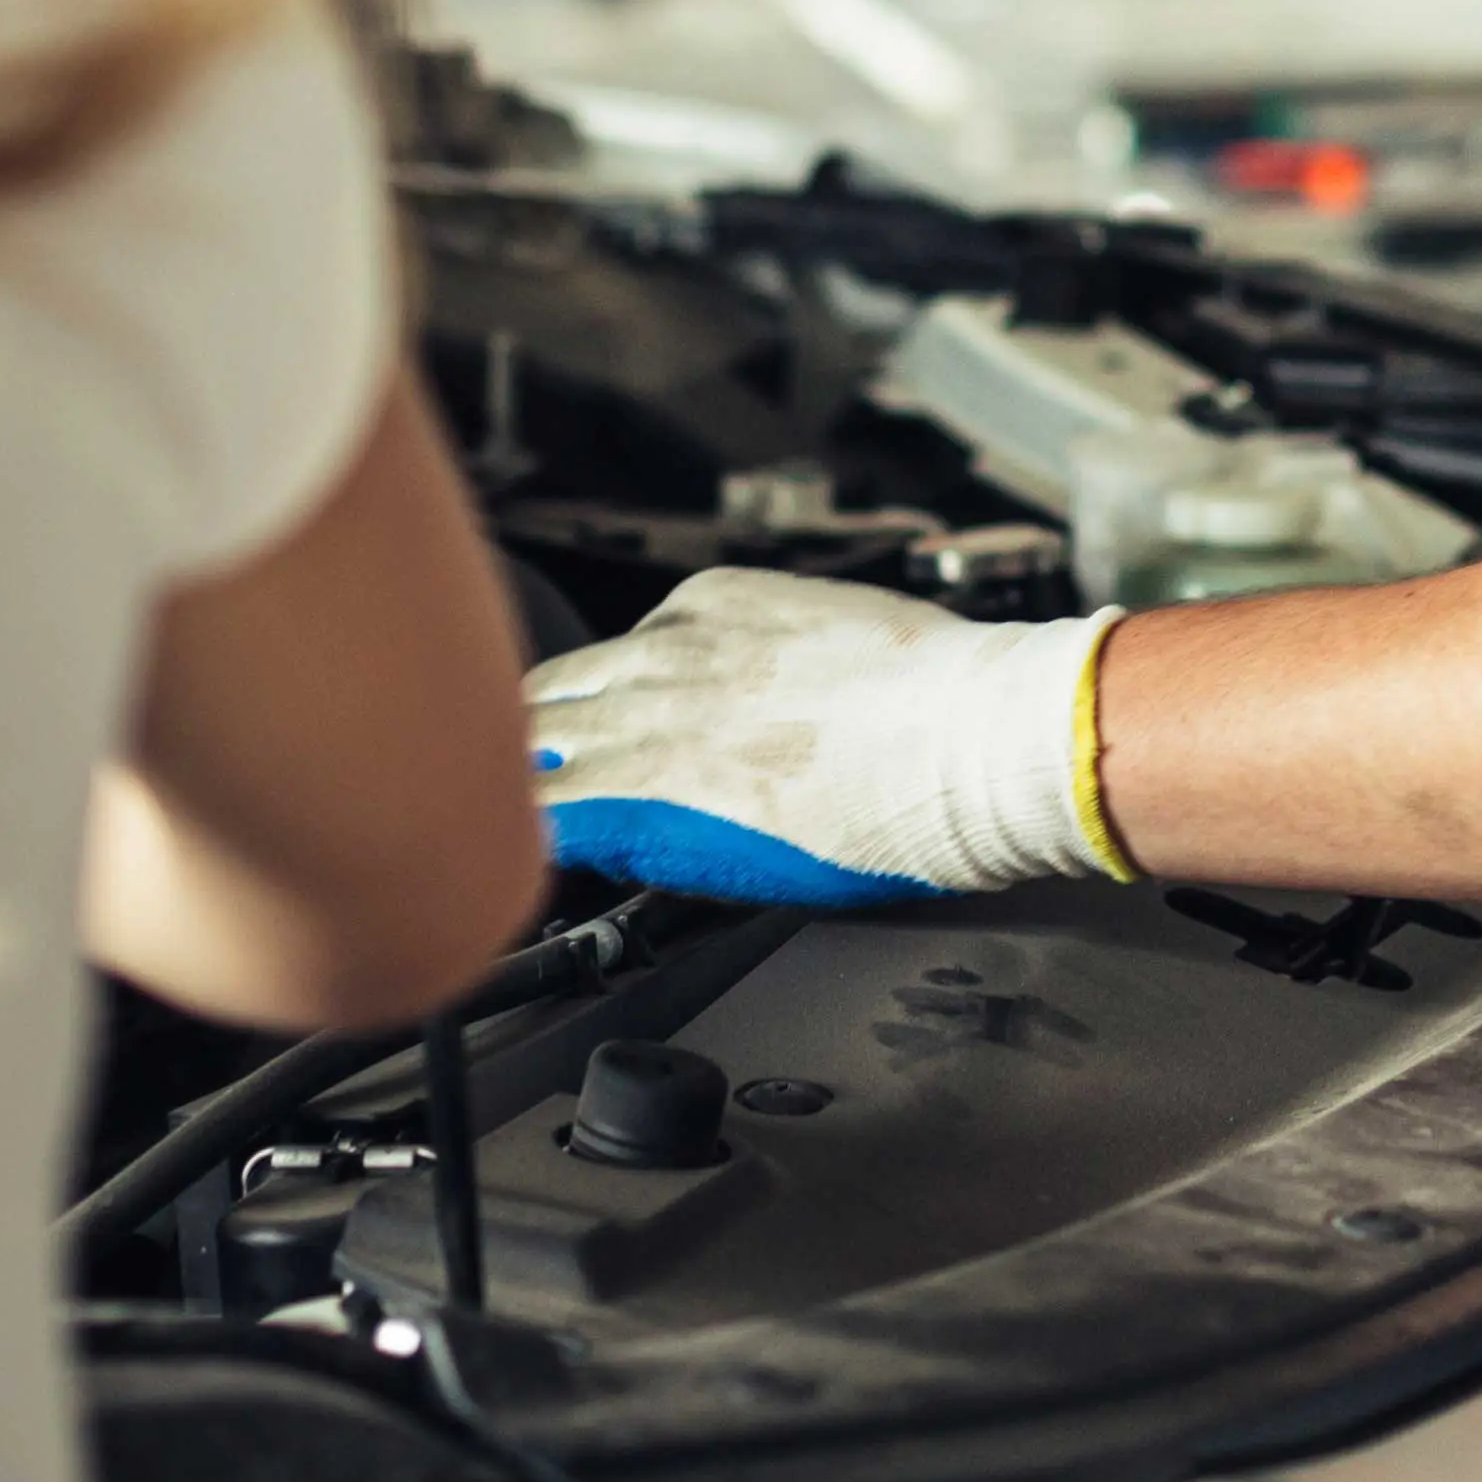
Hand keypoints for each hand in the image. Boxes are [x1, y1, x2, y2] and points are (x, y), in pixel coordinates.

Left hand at [525, 569, 1127, 906]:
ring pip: (531, 753)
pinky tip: (533, 874)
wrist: (970, 737)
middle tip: (537, 794)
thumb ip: (767, 662)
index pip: (613, 656)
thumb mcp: (831, 637)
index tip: (609, 741)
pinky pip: (555, 820)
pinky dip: (541, 845)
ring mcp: (646, 724)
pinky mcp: (649, 797)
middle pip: (552, 696)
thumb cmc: (938, 696)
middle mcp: (662, 654)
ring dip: (522, 793)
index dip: (602, 709)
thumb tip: (758, 709)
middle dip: (540, 743)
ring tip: (510, 839)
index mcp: (707, 607)